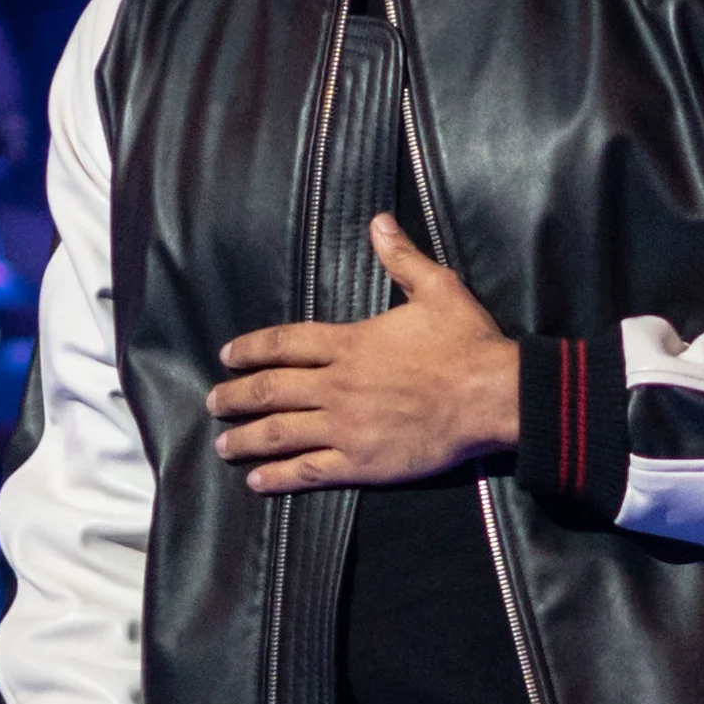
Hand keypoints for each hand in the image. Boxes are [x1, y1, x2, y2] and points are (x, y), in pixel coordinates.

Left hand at [207, 213, 518, 492]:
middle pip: (272, 390)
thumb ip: (401, 258)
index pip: (285, 343)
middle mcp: (338, 385)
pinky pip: (309, 470)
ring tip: (223, 444)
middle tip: (213, 401)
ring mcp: (346, 426)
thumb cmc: (466, 343)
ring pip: (281, 433)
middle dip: (236, 396)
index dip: (252, 348)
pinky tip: (258, 481)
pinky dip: (279, 476)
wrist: (491, 396)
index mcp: (350, 343)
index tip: (228, 355)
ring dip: (247, 438)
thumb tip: (379, 222)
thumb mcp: (437, 288)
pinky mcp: (361, 461)